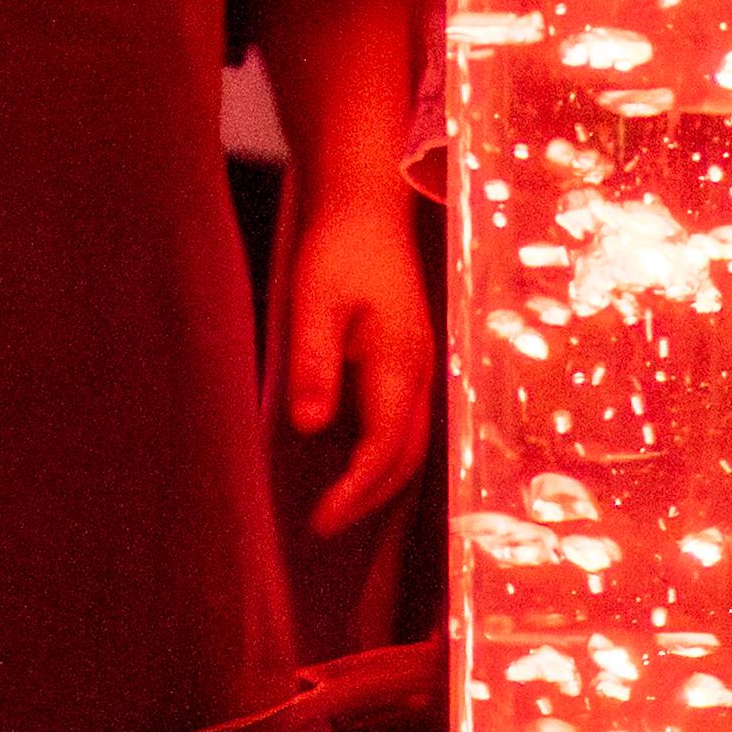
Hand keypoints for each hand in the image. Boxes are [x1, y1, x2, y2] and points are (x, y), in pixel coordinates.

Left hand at [283, 191, 436, 536]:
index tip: (320, 521)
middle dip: (369, 499)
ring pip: (409, 443)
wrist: (366, 204)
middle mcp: (420, 372)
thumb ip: (313, 363)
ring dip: (377, 480)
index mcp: (400, 363)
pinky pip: (403, 422)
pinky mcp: (407, 358)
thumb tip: (311, 427)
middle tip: (323, 526)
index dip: (354, 493)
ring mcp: (419, 366)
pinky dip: (381, 454)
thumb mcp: (314, 302)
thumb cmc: (338, 248)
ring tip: (336, 506)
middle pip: (405, 457)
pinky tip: (352, 459)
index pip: (384, 449)